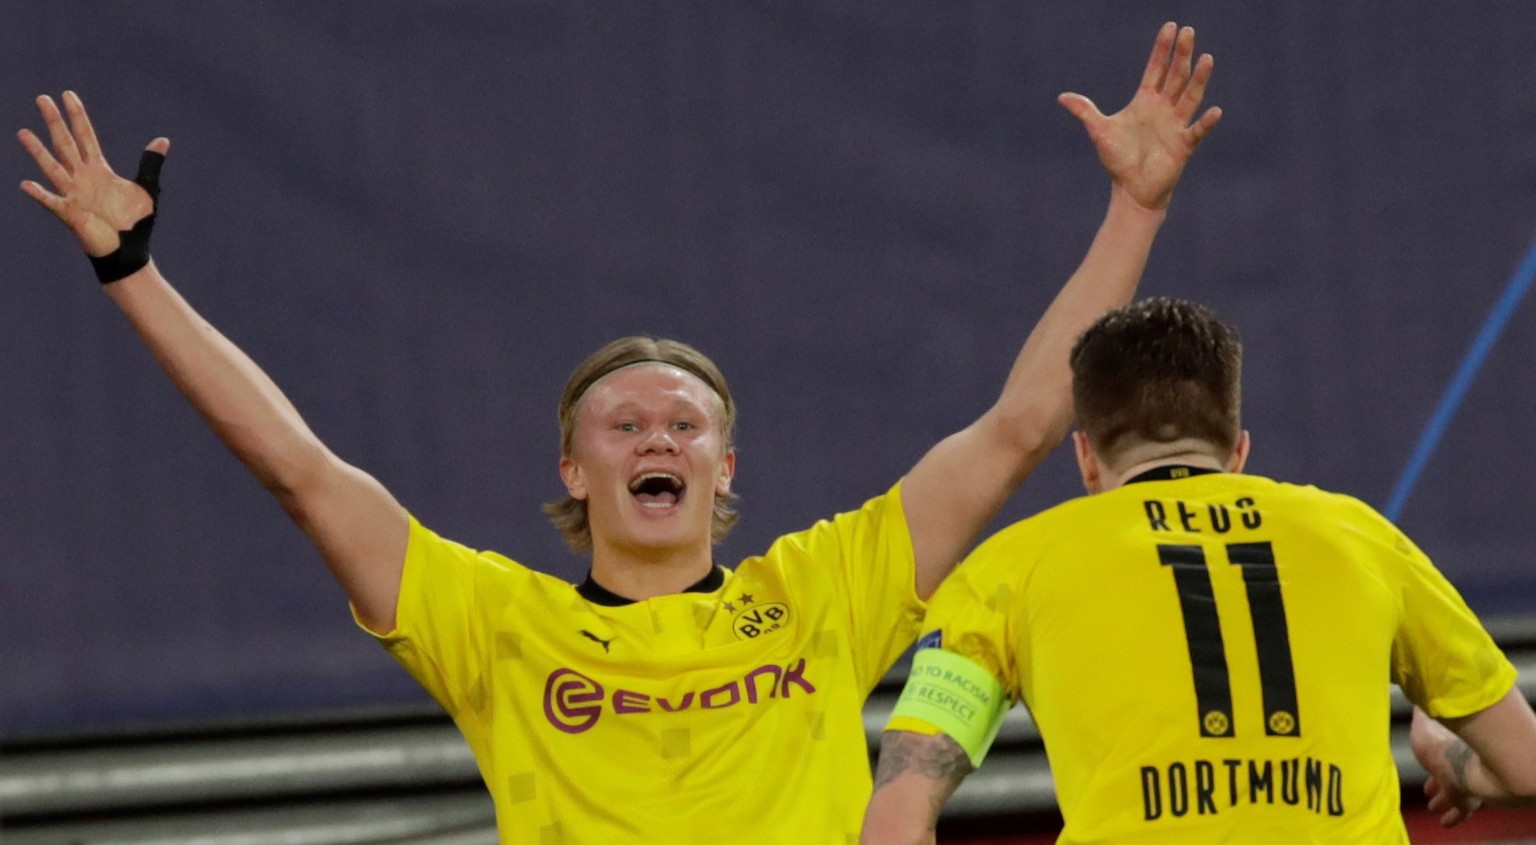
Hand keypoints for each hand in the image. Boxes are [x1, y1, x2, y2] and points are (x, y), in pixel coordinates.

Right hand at [17, 91, 168, 256]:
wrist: (129, 251)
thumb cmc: (134, 222)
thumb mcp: (147, 188)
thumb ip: (150, 164)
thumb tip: (162, 140)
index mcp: (98, 169)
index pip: (85, 136)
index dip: (77, 116)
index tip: (67, 94)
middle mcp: (82, 178)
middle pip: (66, 144)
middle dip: (55, 122)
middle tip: (42, 98)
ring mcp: (73, 194)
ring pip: (53, 168)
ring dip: (38, 151)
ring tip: (23, 133)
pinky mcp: (70, 214)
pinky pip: (52, 202)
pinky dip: (40, 194)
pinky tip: (27, 184)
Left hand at [1059, 22, 1221, 210]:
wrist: (1131, 189)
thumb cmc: (1118, 160)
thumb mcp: (1099, 131)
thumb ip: (1085, 112)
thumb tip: (1062, 97)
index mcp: (1145, 102)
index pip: (1156, 69)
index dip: (1162, 49)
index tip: (1171, 27)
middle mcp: (1164, 109)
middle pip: (1175, 76)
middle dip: (1181, 55)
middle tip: (1189, 31)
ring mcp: (1175, 125)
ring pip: (1190, 97)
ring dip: (1198, 79)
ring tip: (1206, 58)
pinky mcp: (1183, 146)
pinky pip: (1196, 131)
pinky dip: (1205, 122)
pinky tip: (1214, 110)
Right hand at [1411, 707, 1482, 826]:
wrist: (1460, 764)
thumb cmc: (1440, 742)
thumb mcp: (1422, 722)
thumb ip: (1420, 713)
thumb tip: (1418, 698)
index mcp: (1451, 745)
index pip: (1443, 750)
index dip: (1432, 755)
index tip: (1426, 761)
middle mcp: (1460, 763)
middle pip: (1449, 773)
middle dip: (1437, 781)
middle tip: (1428, 788)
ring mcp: (1466, 783)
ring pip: (1454, 794)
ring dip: (1443, 800)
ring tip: (1432, 806)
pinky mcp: (1466, 801)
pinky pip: (1459, 812)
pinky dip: (1452, 816)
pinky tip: (1445, 822)